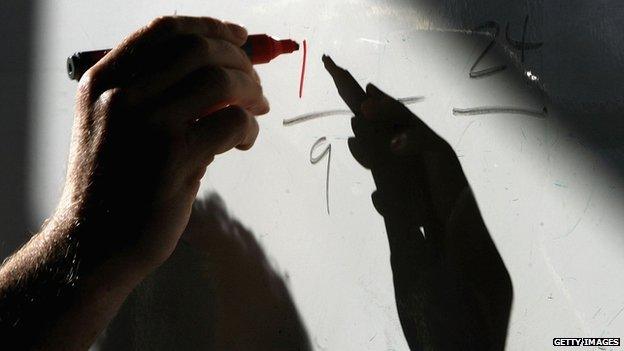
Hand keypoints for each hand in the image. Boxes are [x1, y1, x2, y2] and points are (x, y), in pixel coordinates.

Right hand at [55, 16, 268, 274]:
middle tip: (255, 85)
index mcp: (103, 81)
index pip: (165, 30)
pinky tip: (243, 142)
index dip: (211, 28)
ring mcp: (148, 125)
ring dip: (251, 92)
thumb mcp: (114, 126)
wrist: (94, 242)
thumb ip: (157, 94)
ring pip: (221, 81)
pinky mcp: (175, 158)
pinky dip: (249, 128)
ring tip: (256, 111)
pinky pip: (233, 122)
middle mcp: (121, 95)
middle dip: (240, 62)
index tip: (240, 37)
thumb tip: (224, 69)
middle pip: (199, 50)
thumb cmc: (112, 185)